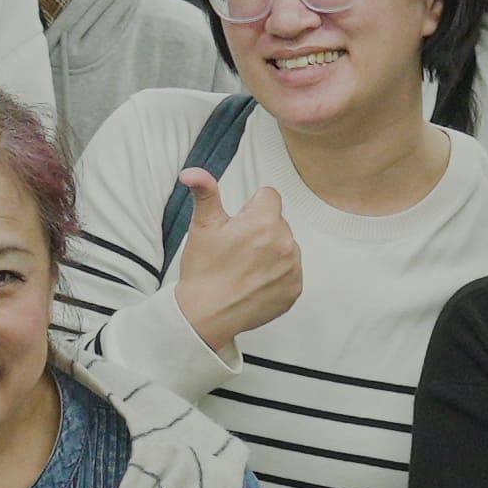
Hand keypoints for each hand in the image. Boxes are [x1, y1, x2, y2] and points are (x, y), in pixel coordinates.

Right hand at [168, 161, 306, 351]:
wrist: (205, 315)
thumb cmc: (203, 270)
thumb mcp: (202, 226)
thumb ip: (205, 192)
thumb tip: (192, 173)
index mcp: (264, 222)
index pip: (269, 197)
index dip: (249, 209)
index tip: (237, 226)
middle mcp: (285, 243)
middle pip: (278, 221)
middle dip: (261, 230)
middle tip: (237, 250)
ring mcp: (292, 268)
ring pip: (286, 245)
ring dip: (271, 251)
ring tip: (245, 267)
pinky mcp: (294, 289)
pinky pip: (291, 270)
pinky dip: (277, 274)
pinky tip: (255, 281)